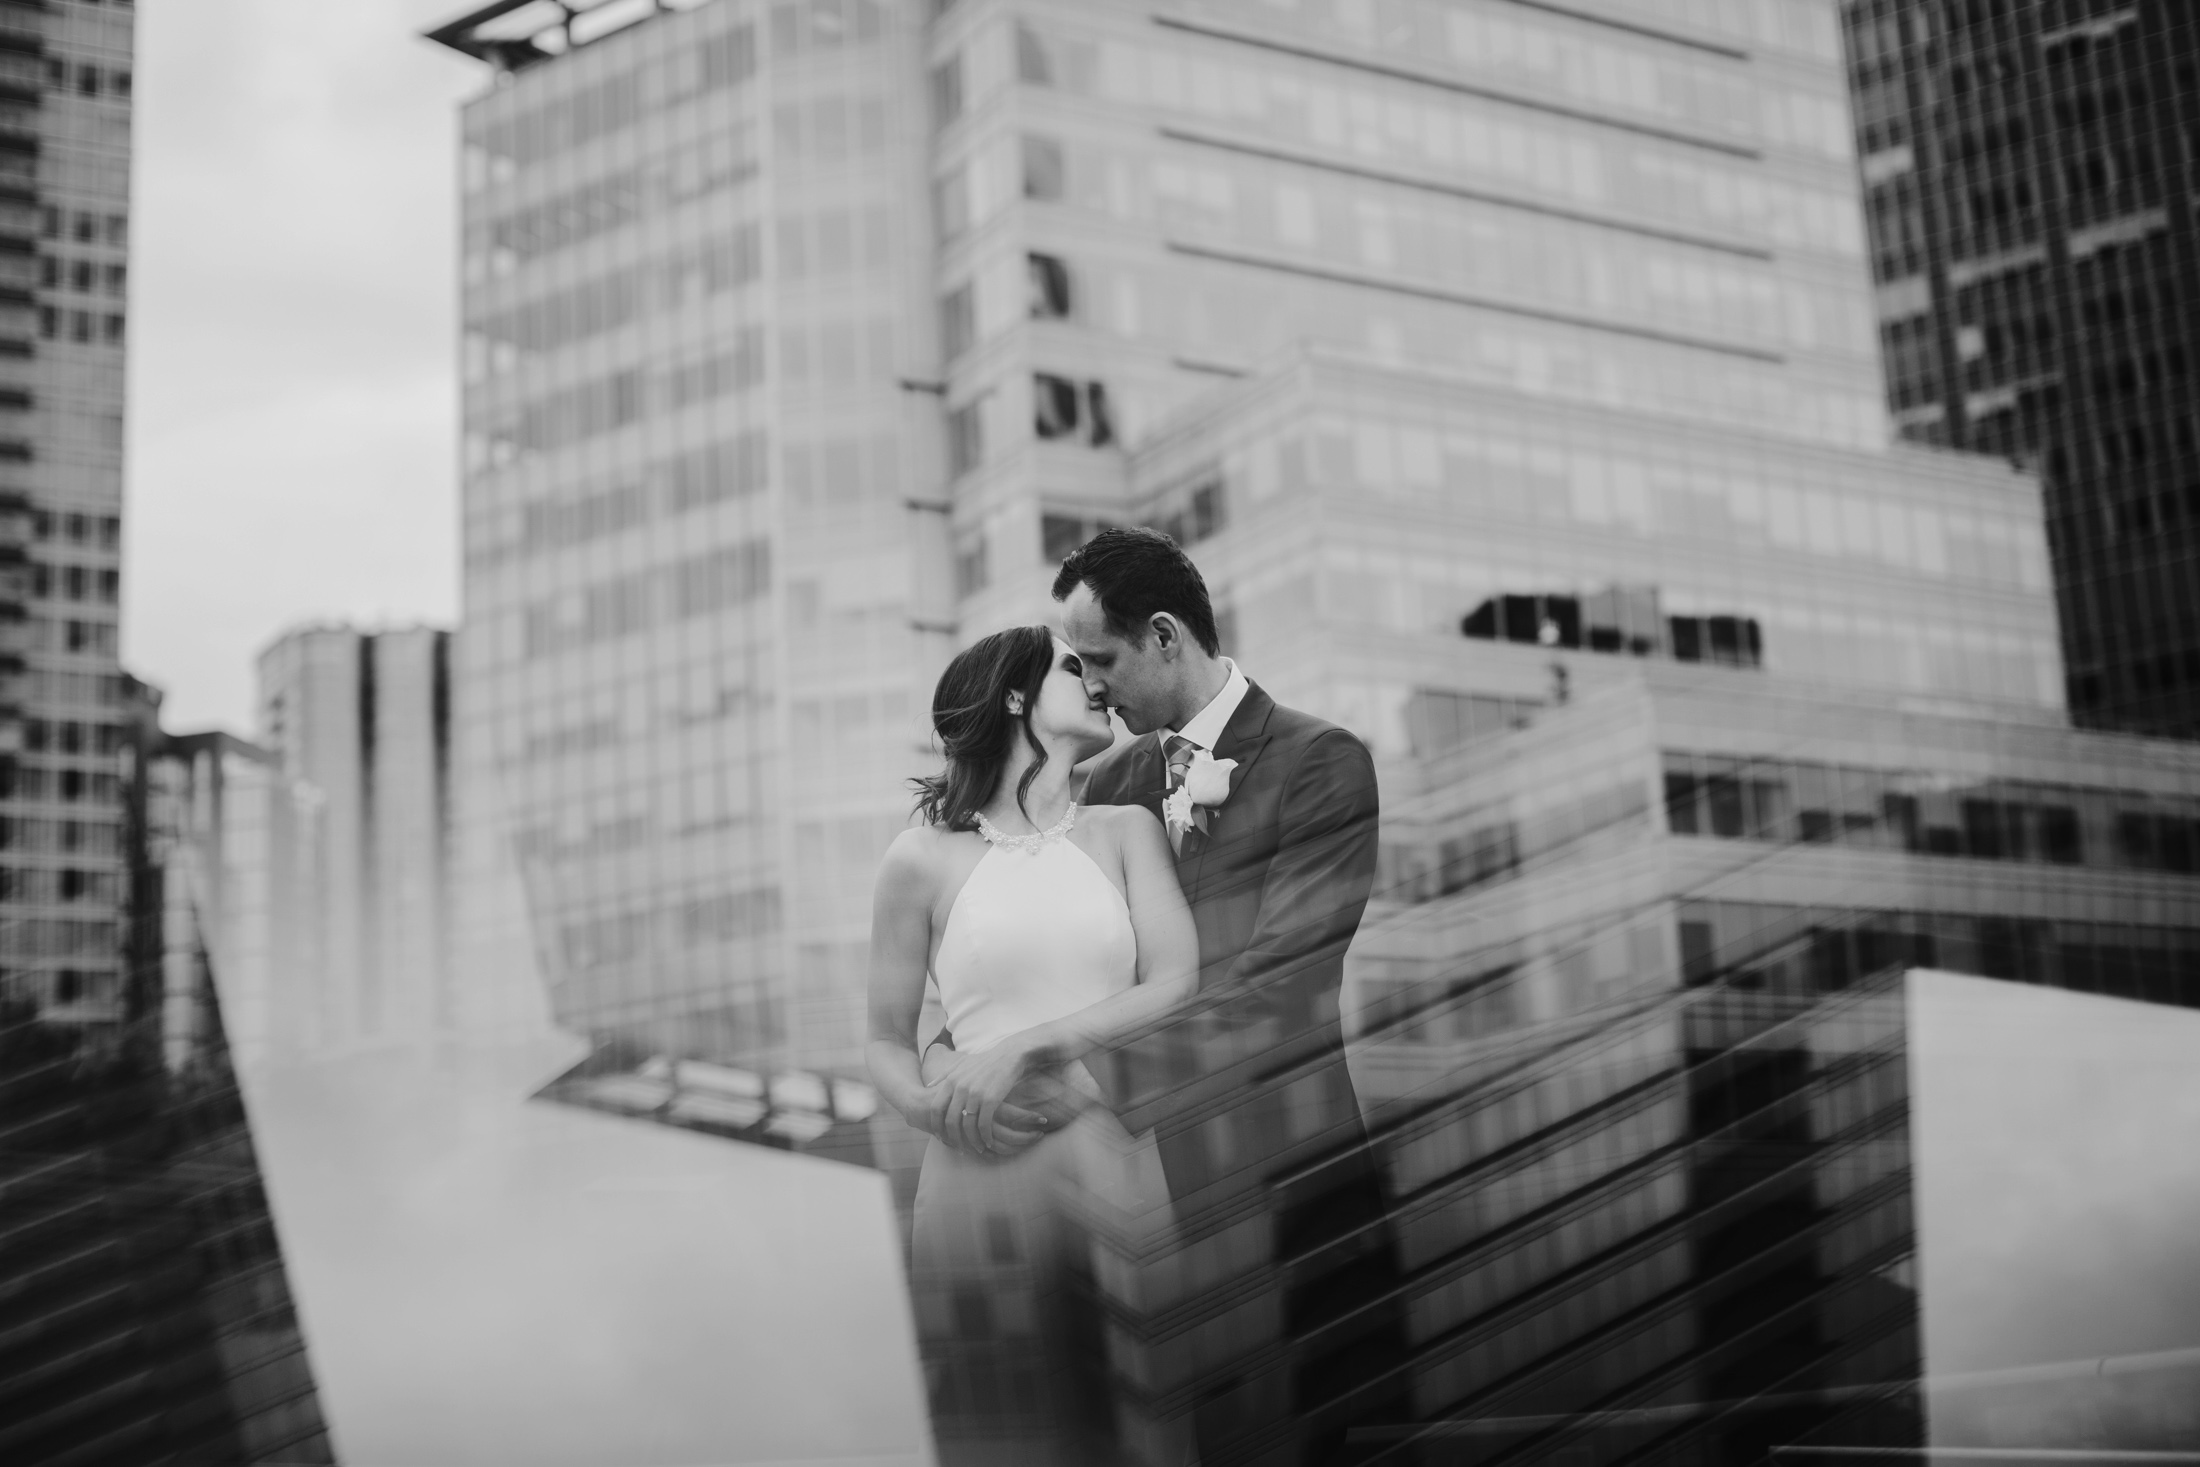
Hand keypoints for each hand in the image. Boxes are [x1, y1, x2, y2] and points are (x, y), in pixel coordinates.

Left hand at [933, 1037, 1055, 1155]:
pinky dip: (985, 1137)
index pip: (935, 1108)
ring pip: (967, 1126)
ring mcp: (975, 1094)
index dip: (936, 1125)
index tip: (941, 1137)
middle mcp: (960, 1088)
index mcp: (950, 1081)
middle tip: (959, 1148)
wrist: (1009, 1055)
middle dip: (953, 1138)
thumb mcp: (961, 1063)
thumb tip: (928, 1086)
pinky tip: (988, 1142)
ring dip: (971, 1141)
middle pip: (950, 1120)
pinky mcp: (991, 1099)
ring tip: (976, 1148)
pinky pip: (984, 1125)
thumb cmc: (985, 1061)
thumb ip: (943, 1075)